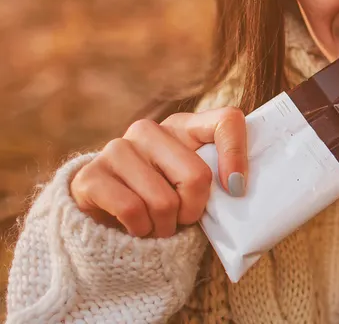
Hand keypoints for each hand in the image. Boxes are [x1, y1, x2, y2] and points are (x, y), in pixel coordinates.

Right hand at [69, 107, 247, 237]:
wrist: (104, 220)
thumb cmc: (165, 202)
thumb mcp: (194, 187)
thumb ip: (217, 180)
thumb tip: (238, 189)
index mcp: (183, 126)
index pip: (226, 120)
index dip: (237, 154)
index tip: (237, 189)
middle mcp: (149, 130)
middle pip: (196, 175)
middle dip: (194, 211)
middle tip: (183, 221)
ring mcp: (117, 149)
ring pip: (163, 200)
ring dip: (165, 227)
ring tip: (157, 227)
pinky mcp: (90, 176)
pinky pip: (132, 210)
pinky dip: (141, 230)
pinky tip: (136, 229)